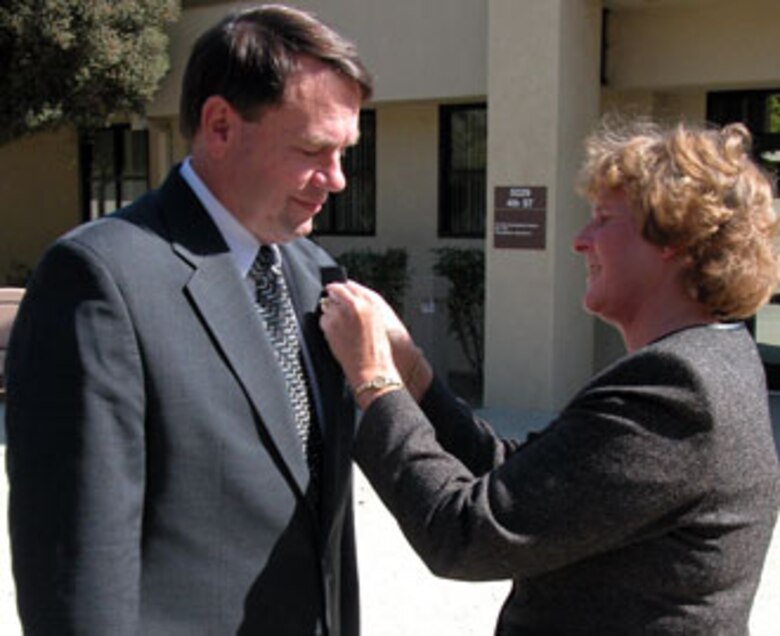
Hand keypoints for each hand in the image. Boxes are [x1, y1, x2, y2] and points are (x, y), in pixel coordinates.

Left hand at [320, 281, 432, 403]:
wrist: (372, 369)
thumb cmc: (377, 351)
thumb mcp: (378, 322)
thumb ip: (365, 308)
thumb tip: (350, 299)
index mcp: (370, 303)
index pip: (350, 286)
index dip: (343, 289)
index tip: (338, 291)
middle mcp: (355, 306)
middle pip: (336, 290)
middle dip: (333, 296)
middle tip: (331, 301)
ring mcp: (341, 315)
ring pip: (327, 305)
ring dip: (330, 312)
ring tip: (340, 327)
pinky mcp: (330, 326)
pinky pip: (323, 319)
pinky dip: (326, 325)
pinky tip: (336, 335)